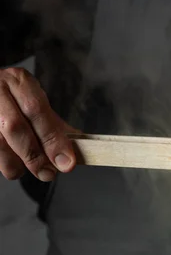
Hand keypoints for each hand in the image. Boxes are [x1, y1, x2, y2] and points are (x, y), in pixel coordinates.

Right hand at [0, 67, 75, 181]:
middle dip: (35, 156)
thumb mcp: (37, 104)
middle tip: (49, 173)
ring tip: (29, 167)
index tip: (67, 162)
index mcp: (18, 82)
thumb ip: (55, 127)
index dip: (53, 139)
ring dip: (18, 164)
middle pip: (15, 128)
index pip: (37, 111)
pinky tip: (13, 160)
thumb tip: (80, 151)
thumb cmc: (15, 100)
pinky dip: (6, 164)